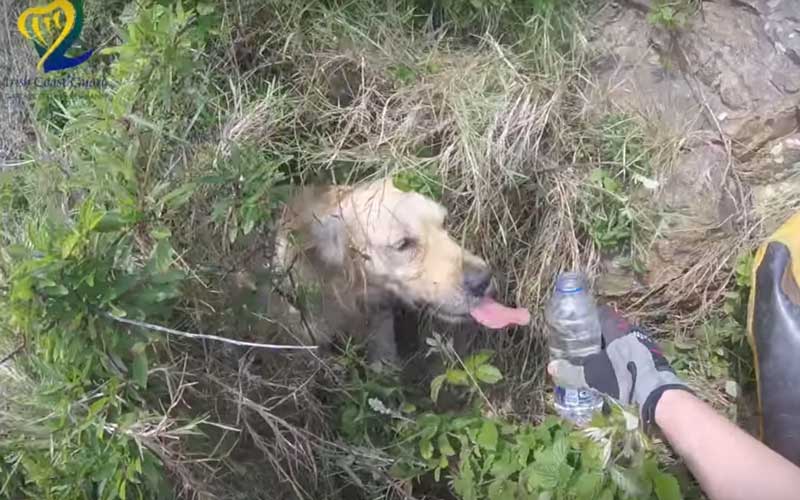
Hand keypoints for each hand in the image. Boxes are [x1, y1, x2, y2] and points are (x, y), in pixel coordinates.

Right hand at [548, 306, 690, 428]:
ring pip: (624, 339)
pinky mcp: (654, 356)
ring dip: (613, 347)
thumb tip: (550, 368)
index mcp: (616, 328)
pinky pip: (634, 351)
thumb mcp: (593, 375)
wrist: (658, 391)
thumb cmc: (623, 376)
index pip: (601, 313)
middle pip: (612, 327)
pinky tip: (618, 370)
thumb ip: (572, 372)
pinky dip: (625, 357)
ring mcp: (645, 342)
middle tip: (585, 345)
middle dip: (599, 335)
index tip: (578, 325)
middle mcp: (631, 330)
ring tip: (600, 359)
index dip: (589, 317)